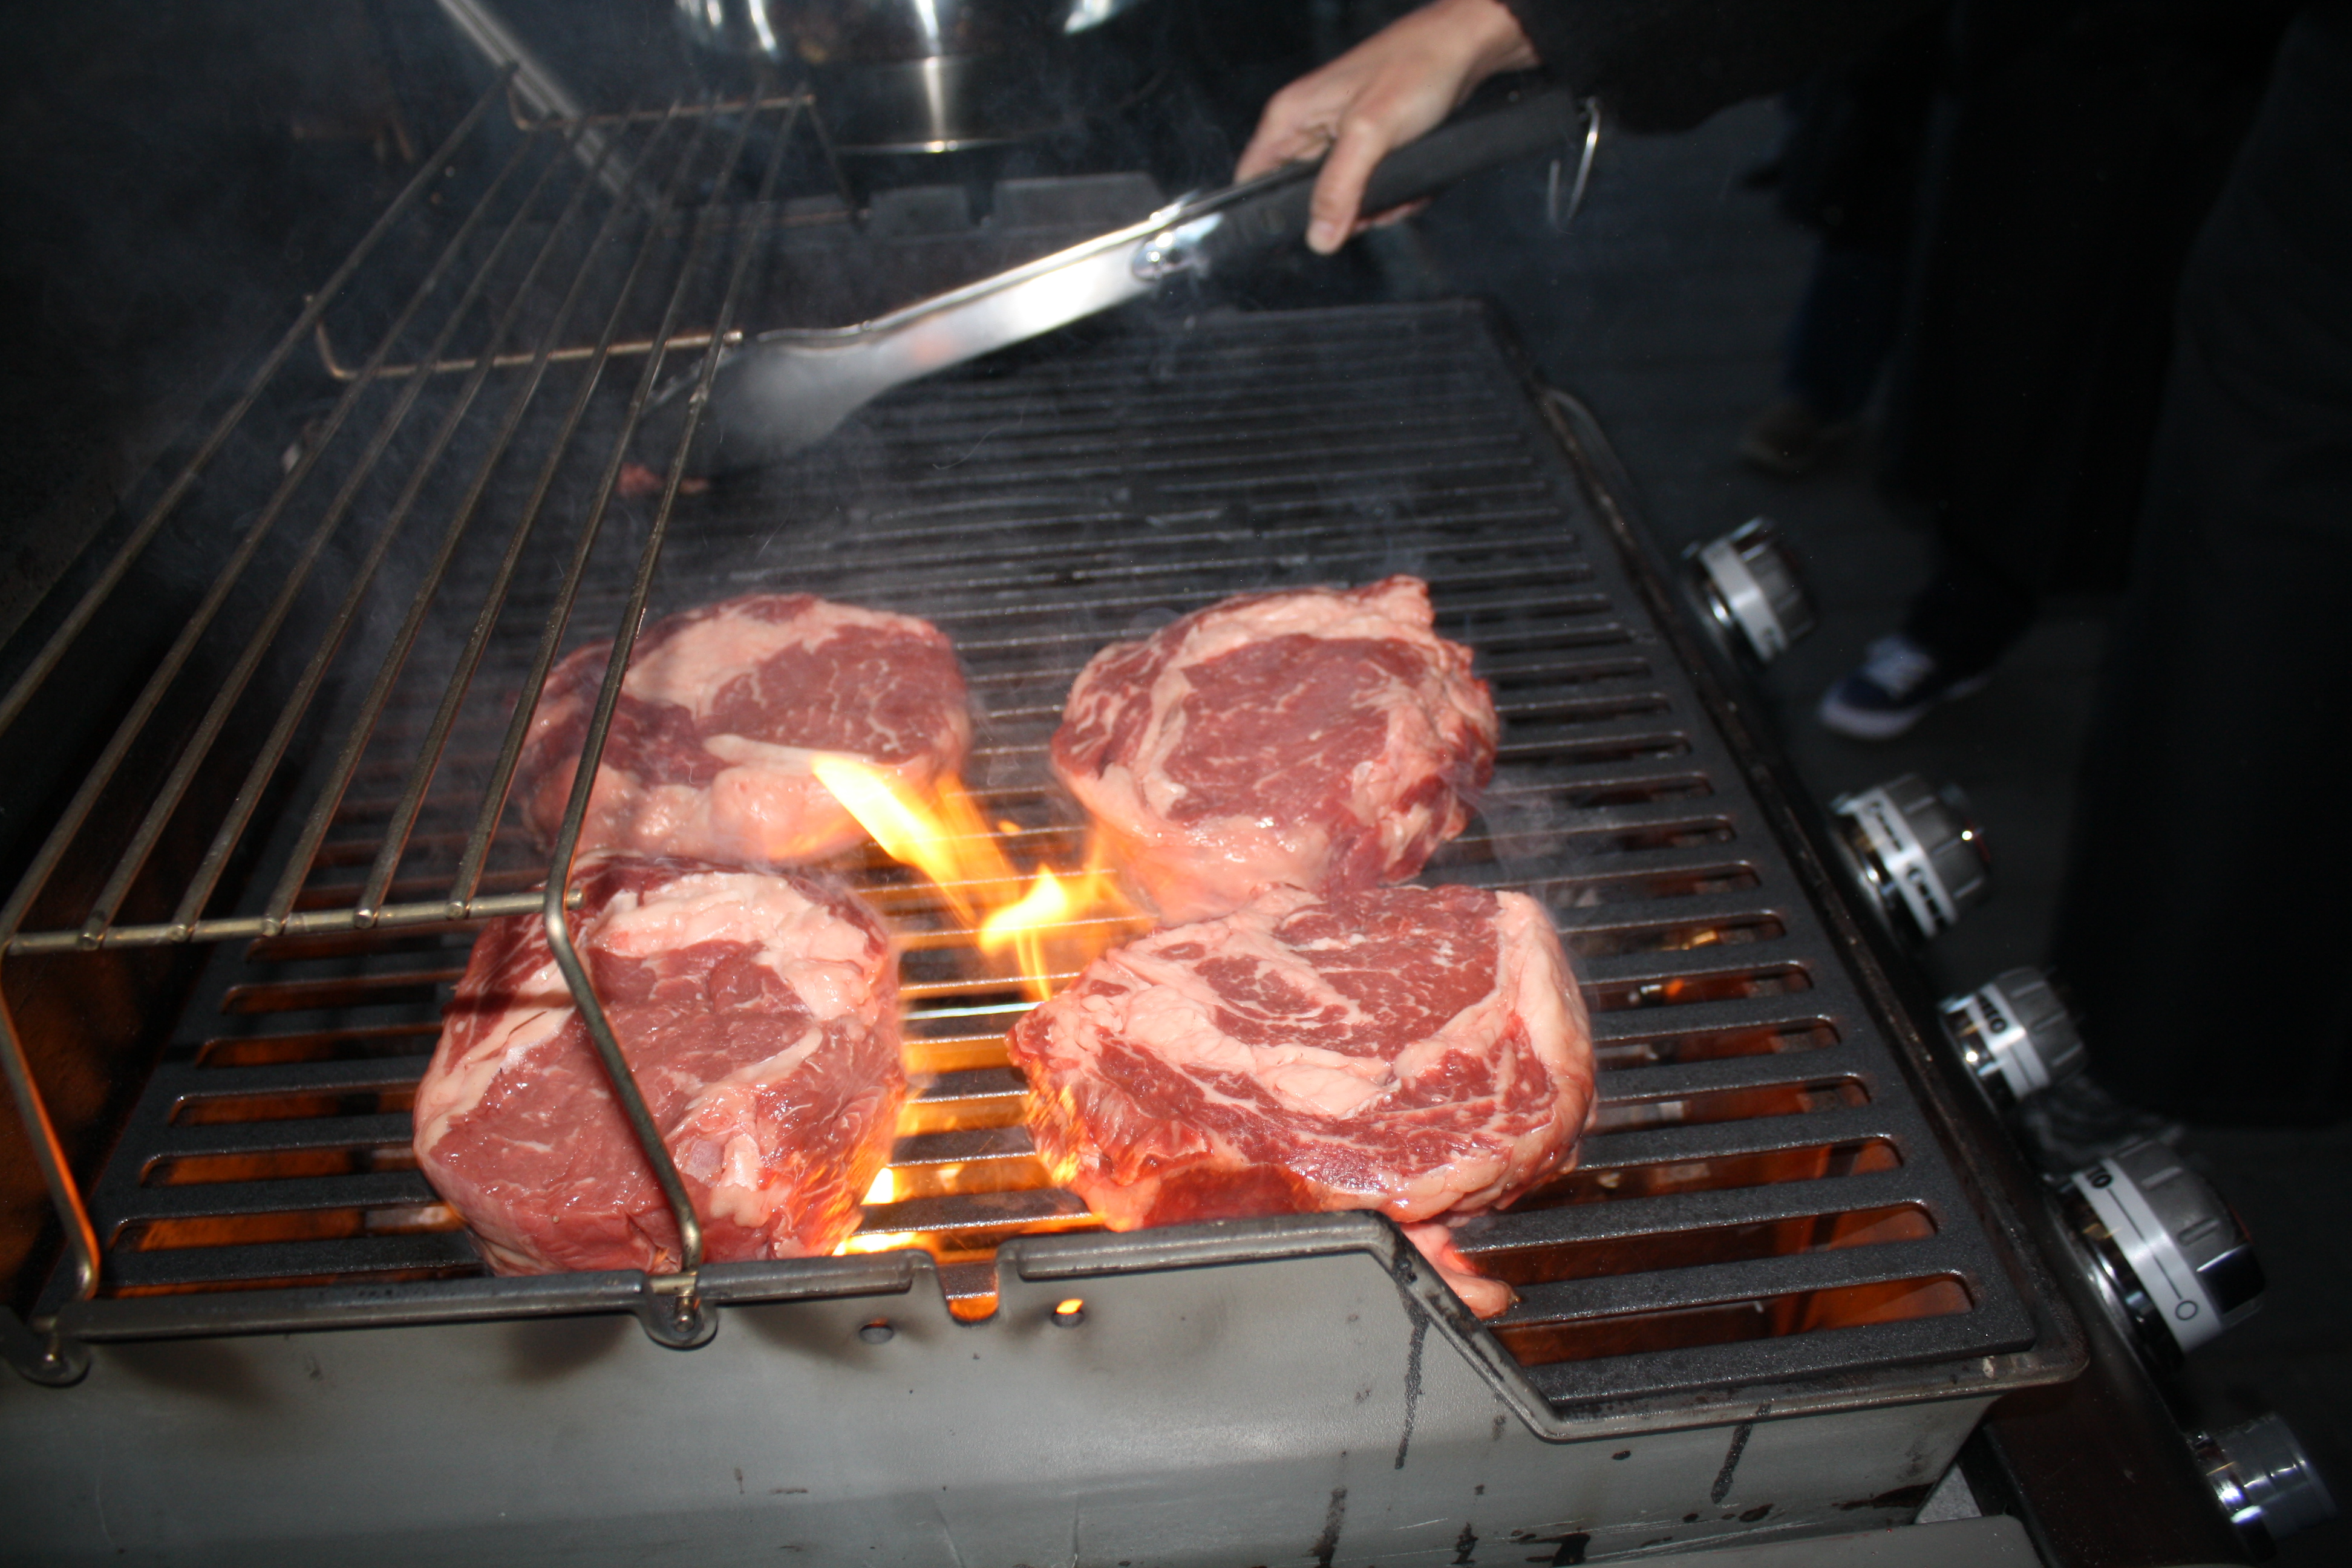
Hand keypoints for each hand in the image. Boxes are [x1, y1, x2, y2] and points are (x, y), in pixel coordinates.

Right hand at [1234, 0, 1539, 253]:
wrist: (1467, 47)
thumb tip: (1318, 236)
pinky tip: (1408, 182)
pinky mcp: (1366, 145)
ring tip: (1397, 187)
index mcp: (1290, 116)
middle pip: (1301, 198)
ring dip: (1370, 206)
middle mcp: (1308, 127)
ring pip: (1339, 198)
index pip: (1253, 178)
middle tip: (1369, 207)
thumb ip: (1339, 188)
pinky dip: (1390, 193)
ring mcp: (1337, 137)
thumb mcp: (1371, 133)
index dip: (1269, 213)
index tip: (1303, 233)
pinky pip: (1366, 187)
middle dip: (1338, 213)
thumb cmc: (1418, 67)